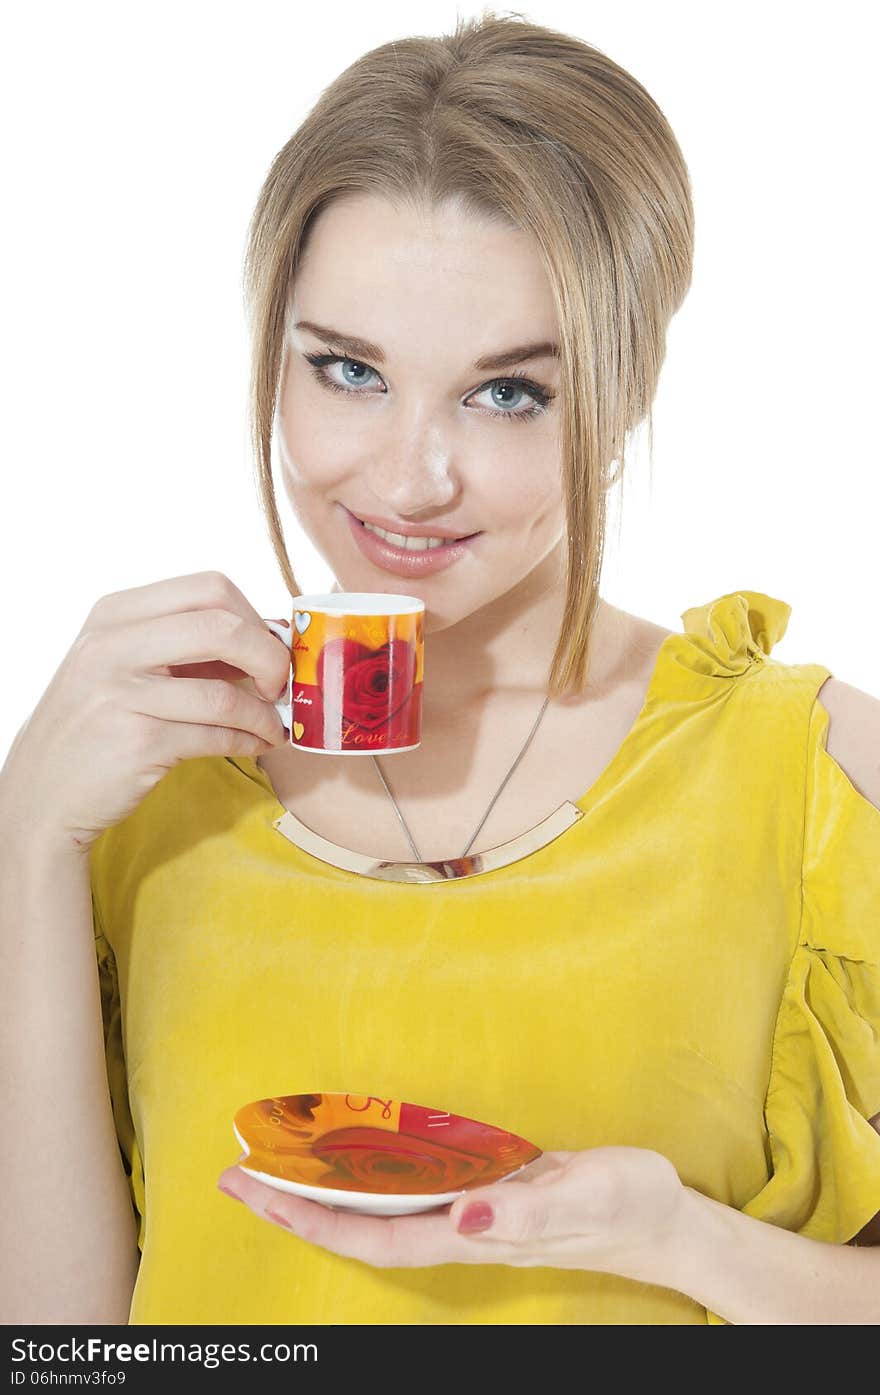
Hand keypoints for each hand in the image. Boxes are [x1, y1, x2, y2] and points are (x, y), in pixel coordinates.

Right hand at [1, 570, 290, 851]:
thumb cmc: (95, 725)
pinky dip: (248, 740)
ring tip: (274, 726)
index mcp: (114, 615)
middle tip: (280, 686)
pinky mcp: (137, 743)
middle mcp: (112, 646)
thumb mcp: (121, 666)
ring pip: (224, 693)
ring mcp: (121, 694)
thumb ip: (182, 645)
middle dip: (269, 657)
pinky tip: (256, 744)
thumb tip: (269, 635)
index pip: (208, 588)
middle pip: (222, 627)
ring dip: (264, 714)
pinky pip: (216, 736)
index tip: (270, 647)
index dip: (253, 617)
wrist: (42, 793)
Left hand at [217, 1146, 686, 1277]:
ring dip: (322, 1190)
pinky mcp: (483, 1190)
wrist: (660, 1218)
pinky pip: (408, 1187)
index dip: (312, 1217)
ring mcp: (468, 1212)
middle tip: (235, 1175)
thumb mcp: (589, 1196)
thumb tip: (468, 1214)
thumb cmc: (626, 1204)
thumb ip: (532, 1208)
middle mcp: (459, 1228)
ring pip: (378, 1210)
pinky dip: (368, 1173)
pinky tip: (350, 1153)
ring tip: (272, 1161)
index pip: (373, 1236)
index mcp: (474, 1234)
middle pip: (359, 1228)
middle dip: (294, 1205)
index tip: (258, 1191)